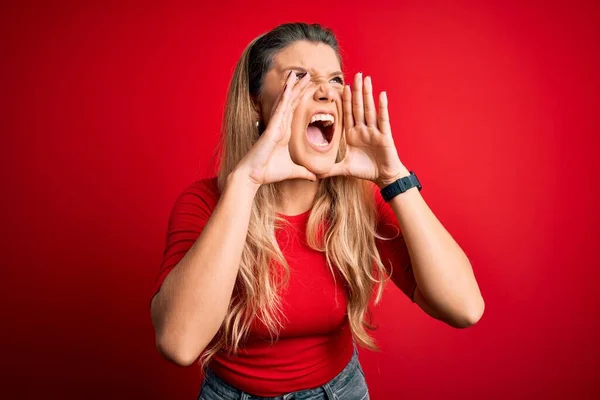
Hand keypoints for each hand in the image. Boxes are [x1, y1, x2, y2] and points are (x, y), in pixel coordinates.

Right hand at [234, 71, 314, 186]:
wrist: (253, 176)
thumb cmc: (268, 172)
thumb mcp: (293, 171)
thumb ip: (304, 172)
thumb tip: (315, 176)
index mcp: (284, 132)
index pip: (294, 111)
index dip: (300, 98)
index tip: (308, 87)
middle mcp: (279, 126)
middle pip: (290, 103)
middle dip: (298, 88)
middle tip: (306, 74)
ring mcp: (275, 126)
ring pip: (284, 102)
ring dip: (291, 88)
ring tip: (297, 74)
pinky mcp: (271, 129)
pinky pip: (279, 110)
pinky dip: (284, 98)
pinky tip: (288, 88)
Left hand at [317, 72, 408, 187]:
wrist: (383, 178)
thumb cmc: (365, 170)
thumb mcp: (344, 169)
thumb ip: (330, 169)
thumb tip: (314, 174)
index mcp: (353, 134)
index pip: (348, 114)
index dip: (345, 101)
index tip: (342, 87)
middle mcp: (364, 129)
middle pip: (358, 107)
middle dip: (357, 91)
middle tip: (356, 74)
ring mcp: (374, 131)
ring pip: (369, 109)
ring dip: (368, 94)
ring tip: (367, 78)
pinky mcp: (385, 136)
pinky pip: (383, 119)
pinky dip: (382, 107)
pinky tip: (381, 94)